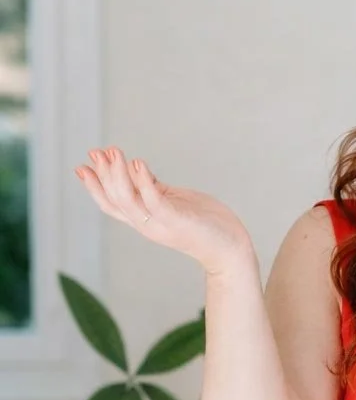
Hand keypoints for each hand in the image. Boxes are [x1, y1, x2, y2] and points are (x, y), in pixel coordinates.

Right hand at [74, 146, 254, 275]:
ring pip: (128, 200)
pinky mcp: (176, 220)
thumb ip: (153, 189)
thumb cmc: (205, 223)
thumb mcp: (173, 201)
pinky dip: (144, 181)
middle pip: (114, 200)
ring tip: (114, 152)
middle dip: (102, 175)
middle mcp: (147, 225)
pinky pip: (154, 201)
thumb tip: (134, 169)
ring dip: (117, 174)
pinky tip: (138, 163)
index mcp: (144, 220)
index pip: (111, 204)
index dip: (94, 186)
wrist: (230, 248)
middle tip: (97, 151)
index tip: (81, 166)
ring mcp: (160, 224)